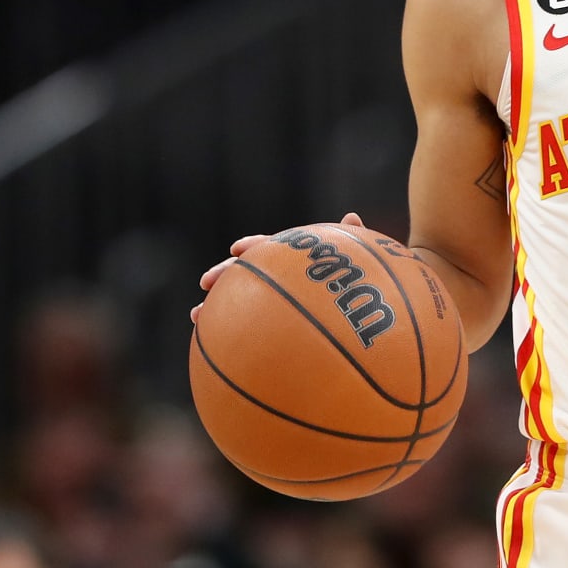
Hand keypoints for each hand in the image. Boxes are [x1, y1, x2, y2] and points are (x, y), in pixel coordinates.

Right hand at [189, 212, 365, 323]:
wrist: (368, 322)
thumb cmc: (370, 290)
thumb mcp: (367, 266)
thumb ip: (356, 244)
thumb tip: (351, 217)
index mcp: (298, 260)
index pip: (270, 247)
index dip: (253, 246)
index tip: (238, 250)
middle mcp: (282, 280)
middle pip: (245, 273)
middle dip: (223, 275)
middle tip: (205, 284)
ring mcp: (274, 306)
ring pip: (239, 304)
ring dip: (215, 307)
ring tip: (196, 318)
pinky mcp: (274, 330)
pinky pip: (248, 332)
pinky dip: (228, 338)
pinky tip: (212, 350)